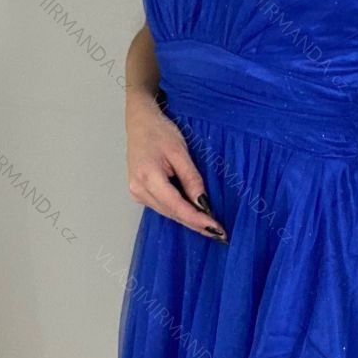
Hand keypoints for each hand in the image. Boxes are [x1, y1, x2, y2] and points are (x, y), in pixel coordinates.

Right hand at [125, 91, 227, 240]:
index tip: (216, 229)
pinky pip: (163, 207)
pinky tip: (194, 215)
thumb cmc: (160, 132)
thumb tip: (203, 203)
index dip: (197, 220)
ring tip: (211, 227)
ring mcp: (137, 192)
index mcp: (148, 177)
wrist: (140, 123)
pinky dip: (179, 212)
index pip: (177, 206)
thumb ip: (191, 179)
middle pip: (172, 213)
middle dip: (196, 224)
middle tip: (220, 234)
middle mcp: (139, 189)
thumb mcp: (180, 152)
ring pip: (168, 213)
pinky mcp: (140, 193)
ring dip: (189, 220)